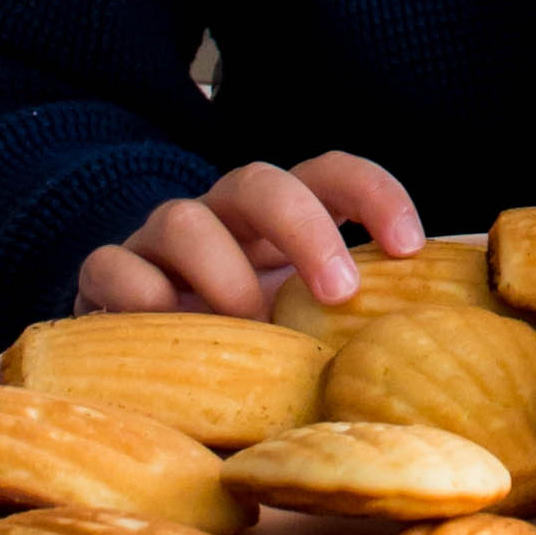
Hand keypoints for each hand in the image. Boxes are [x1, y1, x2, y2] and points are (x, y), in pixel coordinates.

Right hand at [76, 152, 421, 318]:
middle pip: (261, 181)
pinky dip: (140, 296)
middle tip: (339, 292)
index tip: (410, 247)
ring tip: (245, 327)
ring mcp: (158, 241)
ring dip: (222, 274)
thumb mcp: (300, 325)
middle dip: (306, 229)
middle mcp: (221, 215)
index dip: (374, 194)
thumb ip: (349, 321)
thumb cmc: (242, 342)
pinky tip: (165, 330)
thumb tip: (431, 346)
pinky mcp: (104, 276)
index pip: (330, 174)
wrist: (135, 360)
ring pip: (183, 218)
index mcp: (278, 218)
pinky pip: (111, 265)